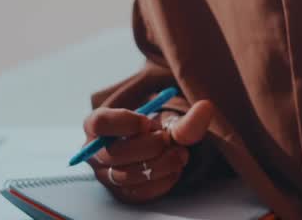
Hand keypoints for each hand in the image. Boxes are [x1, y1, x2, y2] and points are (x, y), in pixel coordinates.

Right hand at [82, 99, 215, 202]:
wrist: (154, 148)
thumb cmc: (153, 131)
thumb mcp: (166, 120)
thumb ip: (185, 118)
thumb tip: (206, 108)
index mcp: (97, 126)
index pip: (99, 123)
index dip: (124, 122)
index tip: (147, 122)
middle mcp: (95, 153)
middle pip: (115, 153)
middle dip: (149, 147)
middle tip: (168, 140)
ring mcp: (106, 176)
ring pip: (127, 176)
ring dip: (159, 165)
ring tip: (179, 155)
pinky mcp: (122, 193)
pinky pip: (139, 192)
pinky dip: (162, 182)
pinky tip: (174, 170)